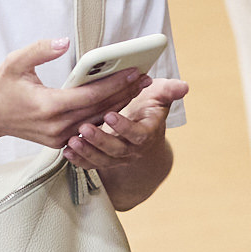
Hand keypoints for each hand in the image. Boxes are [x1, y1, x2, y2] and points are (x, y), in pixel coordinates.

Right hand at [0, 37, 150, 150]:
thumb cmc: (1, 86)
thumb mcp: (16, 61)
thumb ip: (41, 50)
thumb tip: (65, 40)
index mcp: (49, 106)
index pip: (91, 95)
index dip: (116, 83)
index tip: (134, 70)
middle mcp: (57, 126)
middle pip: (101, 109)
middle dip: (125, 93)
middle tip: (146, 78)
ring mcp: (59, 137)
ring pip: (98, 120)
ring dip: (119, 104)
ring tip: (138, 87)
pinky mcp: (60, 142)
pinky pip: (89, 127)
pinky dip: (105, 114)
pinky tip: (119, 101)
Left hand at [64, 77, 189, 171]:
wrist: (143, 130)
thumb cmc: (148, 108)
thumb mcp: (159, 97)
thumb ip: (169, 91)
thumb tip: (184, 87)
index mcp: (146, 133)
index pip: (137, 134)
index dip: (124, 127)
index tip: (110, 115)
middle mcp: (132, 149)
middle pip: (116, 149)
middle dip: (100, 140)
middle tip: (84, 128)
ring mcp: (117, 157)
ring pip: (102, 159)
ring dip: (87, 151)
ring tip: (72, 140)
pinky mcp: (103, 160)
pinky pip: (91, 164)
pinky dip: (78, 160)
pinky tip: (67, 150)